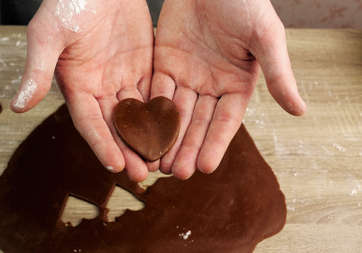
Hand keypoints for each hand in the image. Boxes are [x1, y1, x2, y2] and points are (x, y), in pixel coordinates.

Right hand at [10, 0, 154, 181]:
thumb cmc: (68, 2)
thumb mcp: (48, 34)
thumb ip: (37, 70)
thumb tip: (17, 106)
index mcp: (76, 85)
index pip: (89, 122)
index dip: (101, 143)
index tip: (115, 165)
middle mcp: (100, 87)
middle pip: (116, 125)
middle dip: (129, 149)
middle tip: (144, 173)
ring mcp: (123, 77)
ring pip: (138, 114)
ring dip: (149, 136)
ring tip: (163, 158)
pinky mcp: (144, 65)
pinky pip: (155, 92)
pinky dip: (163, 111)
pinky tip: (176, 128)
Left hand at [152, 0, 305, 178]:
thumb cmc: (244, 3)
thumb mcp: (265, 37)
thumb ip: (278, 74)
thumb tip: (301, 111)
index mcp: (237, 85)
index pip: (226, 121)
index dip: (216, 143)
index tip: (205, 167)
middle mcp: (211, 86)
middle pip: (197, 123)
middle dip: (186, 147)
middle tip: (176, 173)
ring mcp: (187, 76)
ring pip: (174, 112)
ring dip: (166, 137)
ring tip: (157, 162)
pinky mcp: (165, 64)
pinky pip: (156, 91)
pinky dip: (149, 111)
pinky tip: (141, 131)